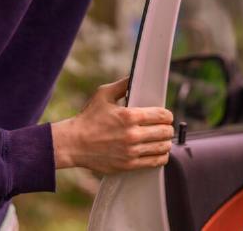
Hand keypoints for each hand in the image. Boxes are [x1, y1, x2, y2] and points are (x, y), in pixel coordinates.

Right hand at [50, 76, 174, 173]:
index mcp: (129, 116)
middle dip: (168, 128)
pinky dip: (160, 157)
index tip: (166, 116)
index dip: (167, 115)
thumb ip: (122, 85)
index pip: (162, 116)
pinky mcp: (128, 165)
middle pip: (165, 132)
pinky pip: (154, 162)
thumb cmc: (88, 118)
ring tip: (163, 140)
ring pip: (162, 148)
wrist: (74, 143)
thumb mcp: (103, 94)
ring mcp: (131, 151)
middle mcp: (133, 134)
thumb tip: (134, 77)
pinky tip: (159, 153)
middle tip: (165, 128)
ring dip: (166, 142)